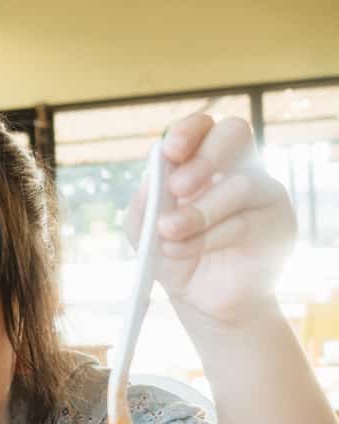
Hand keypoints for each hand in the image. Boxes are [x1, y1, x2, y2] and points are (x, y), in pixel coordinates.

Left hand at [125, 114, 296, 324]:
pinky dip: (206, 237)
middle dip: (203, 157)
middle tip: (176, 188)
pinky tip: (179, 249)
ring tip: (167, 233)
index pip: (205, 127)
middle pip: (235, 133)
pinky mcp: (279, 224)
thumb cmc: (172, 253)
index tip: (168, 152)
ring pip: (240, 185)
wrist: (199, 296)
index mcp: (204, 160)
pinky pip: (245, 222)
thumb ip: (146, 201)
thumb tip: (156, 173)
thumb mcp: (144, 228)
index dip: (188, 130)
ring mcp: (264, 193)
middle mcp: (239, 167)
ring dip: (197, 212)